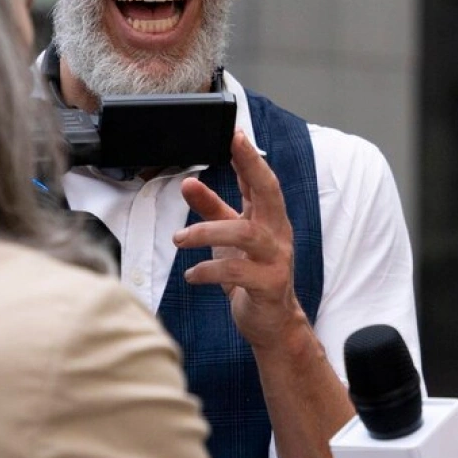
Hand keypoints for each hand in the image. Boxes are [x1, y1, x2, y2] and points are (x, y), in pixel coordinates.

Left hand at [175, 131, 308, 351]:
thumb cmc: (251, 276)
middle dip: (251, 167)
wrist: (272, 324)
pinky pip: (238, 271)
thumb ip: (211, 210)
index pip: (262, 181)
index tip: (234, 133)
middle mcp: (278, 234)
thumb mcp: (227, 240)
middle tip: (231, 147)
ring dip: (207, 232)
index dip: (249, 157)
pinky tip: (192, 273)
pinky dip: (209, 269)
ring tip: (180, 239)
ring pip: (247, 233)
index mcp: (269, 220)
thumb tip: (189, 182)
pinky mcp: (269, 285)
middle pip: (269, 193)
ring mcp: (277, 259)